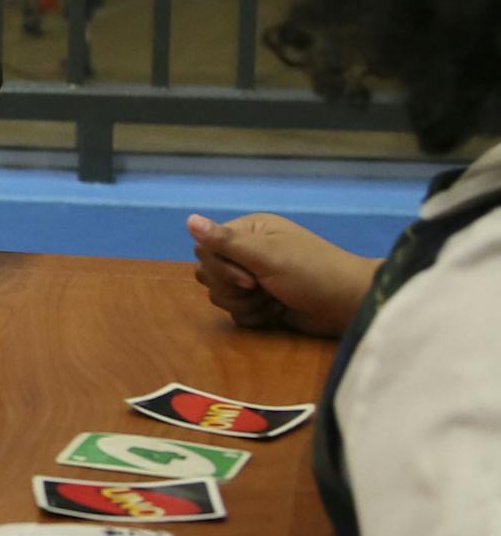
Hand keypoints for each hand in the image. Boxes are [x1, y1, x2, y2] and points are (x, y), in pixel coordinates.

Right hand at [187, 213, 378, 338]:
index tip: (249, 277)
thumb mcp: (268, 256)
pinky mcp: (258, 302)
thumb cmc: (312, 273)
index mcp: (248, 231)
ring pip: (219, 295)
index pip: (204, 248)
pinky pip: (234, 312)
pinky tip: (277, 312)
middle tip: (263, 288)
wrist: (348, 306)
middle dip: (233, 288)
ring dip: (245, 304)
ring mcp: (252, 277)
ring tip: (274, 301)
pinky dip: (253, 316)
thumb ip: (226, 242)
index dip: (220, 268)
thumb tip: (188, 219)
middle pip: (208, 273)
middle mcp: (246, 252)